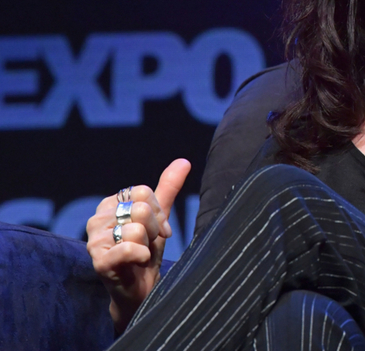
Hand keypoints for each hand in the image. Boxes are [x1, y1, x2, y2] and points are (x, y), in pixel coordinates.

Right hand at [86, 159, 190, 331]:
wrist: (141, 288)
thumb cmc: (147, 250)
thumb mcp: (160, 217)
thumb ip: (168, 188)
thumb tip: (184, 161)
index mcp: (109, 204)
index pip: (143, 192)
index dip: (158, 211)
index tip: (157, 228)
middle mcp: (97, 219)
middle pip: (142, 208)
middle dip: (155, 227)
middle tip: (148, 242)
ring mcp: (95, 240)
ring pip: (138, 228)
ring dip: (148, 243)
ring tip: (140, 254)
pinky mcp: (99, 261)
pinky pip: (130, 247)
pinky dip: (142, 255)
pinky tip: (138, 262)